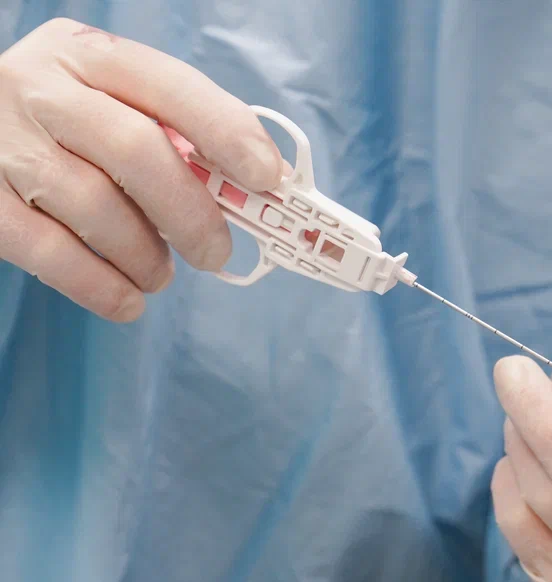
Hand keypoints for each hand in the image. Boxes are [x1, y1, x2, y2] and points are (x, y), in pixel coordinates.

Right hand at [0, 18, 282, 320]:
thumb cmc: (71, 127)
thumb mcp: (115, 104)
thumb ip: (176, 134)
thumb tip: (259, 187)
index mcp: (88, 54)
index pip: (170, 86)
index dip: (227, 132)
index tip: (269, 178)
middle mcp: (39, 88)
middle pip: (133, 150)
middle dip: (191, 213)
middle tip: (215, 253)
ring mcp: (3, 142)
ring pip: (94, 207)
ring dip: (145, 256)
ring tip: (161, 274)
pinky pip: (49, 252)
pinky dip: (100, 286)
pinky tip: (127, 300)